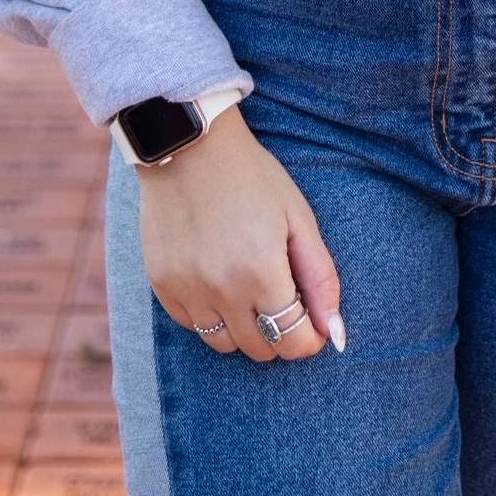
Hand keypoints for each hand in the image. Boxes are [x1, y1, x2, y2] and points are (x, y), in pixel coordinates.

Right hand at [133, 104, 344, 363]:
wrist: (190, 145)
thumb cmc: (252, 177)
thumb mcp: (298, 217)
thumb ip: (320, 278)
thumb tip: (334, 333)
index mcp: (262, 273)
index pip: (293, 342)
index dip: (310, 338)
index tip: (312, 322)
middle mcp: (222, 290)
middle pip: (260, 349)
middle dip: (279, 332)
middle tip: (281, 296)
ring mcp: (187, 289)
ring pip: (223, 345)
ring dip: (242, 328)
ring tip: (248, 289)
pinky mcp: (161, 283)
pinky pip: (191, 324)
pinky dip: (209, 314)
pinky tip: (217, 279)